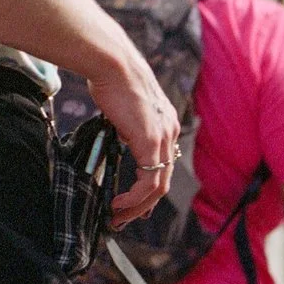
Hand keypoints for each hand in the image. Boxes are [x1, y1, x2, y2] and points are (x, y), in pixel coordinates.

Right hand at [88, 47, 180, 223]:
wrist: (113, 64)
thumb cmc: (112, 81)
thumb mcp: (125, 110)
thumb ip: (129, 128)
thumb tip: (120, 138)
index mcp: (167, 125)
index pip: (163, 165)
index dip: (148, 188)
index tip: (130, 202)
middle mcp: (171, 133)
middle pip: (163, 180)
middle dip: (143, 205)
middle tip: (123, 218)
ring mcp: (163, 138)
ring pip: (158, 186)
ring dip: (138, 206)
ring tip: (119, 217)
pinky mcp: (151, 141)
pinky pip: (148, 181)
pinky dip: (134, 197)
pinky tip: (119, 203)